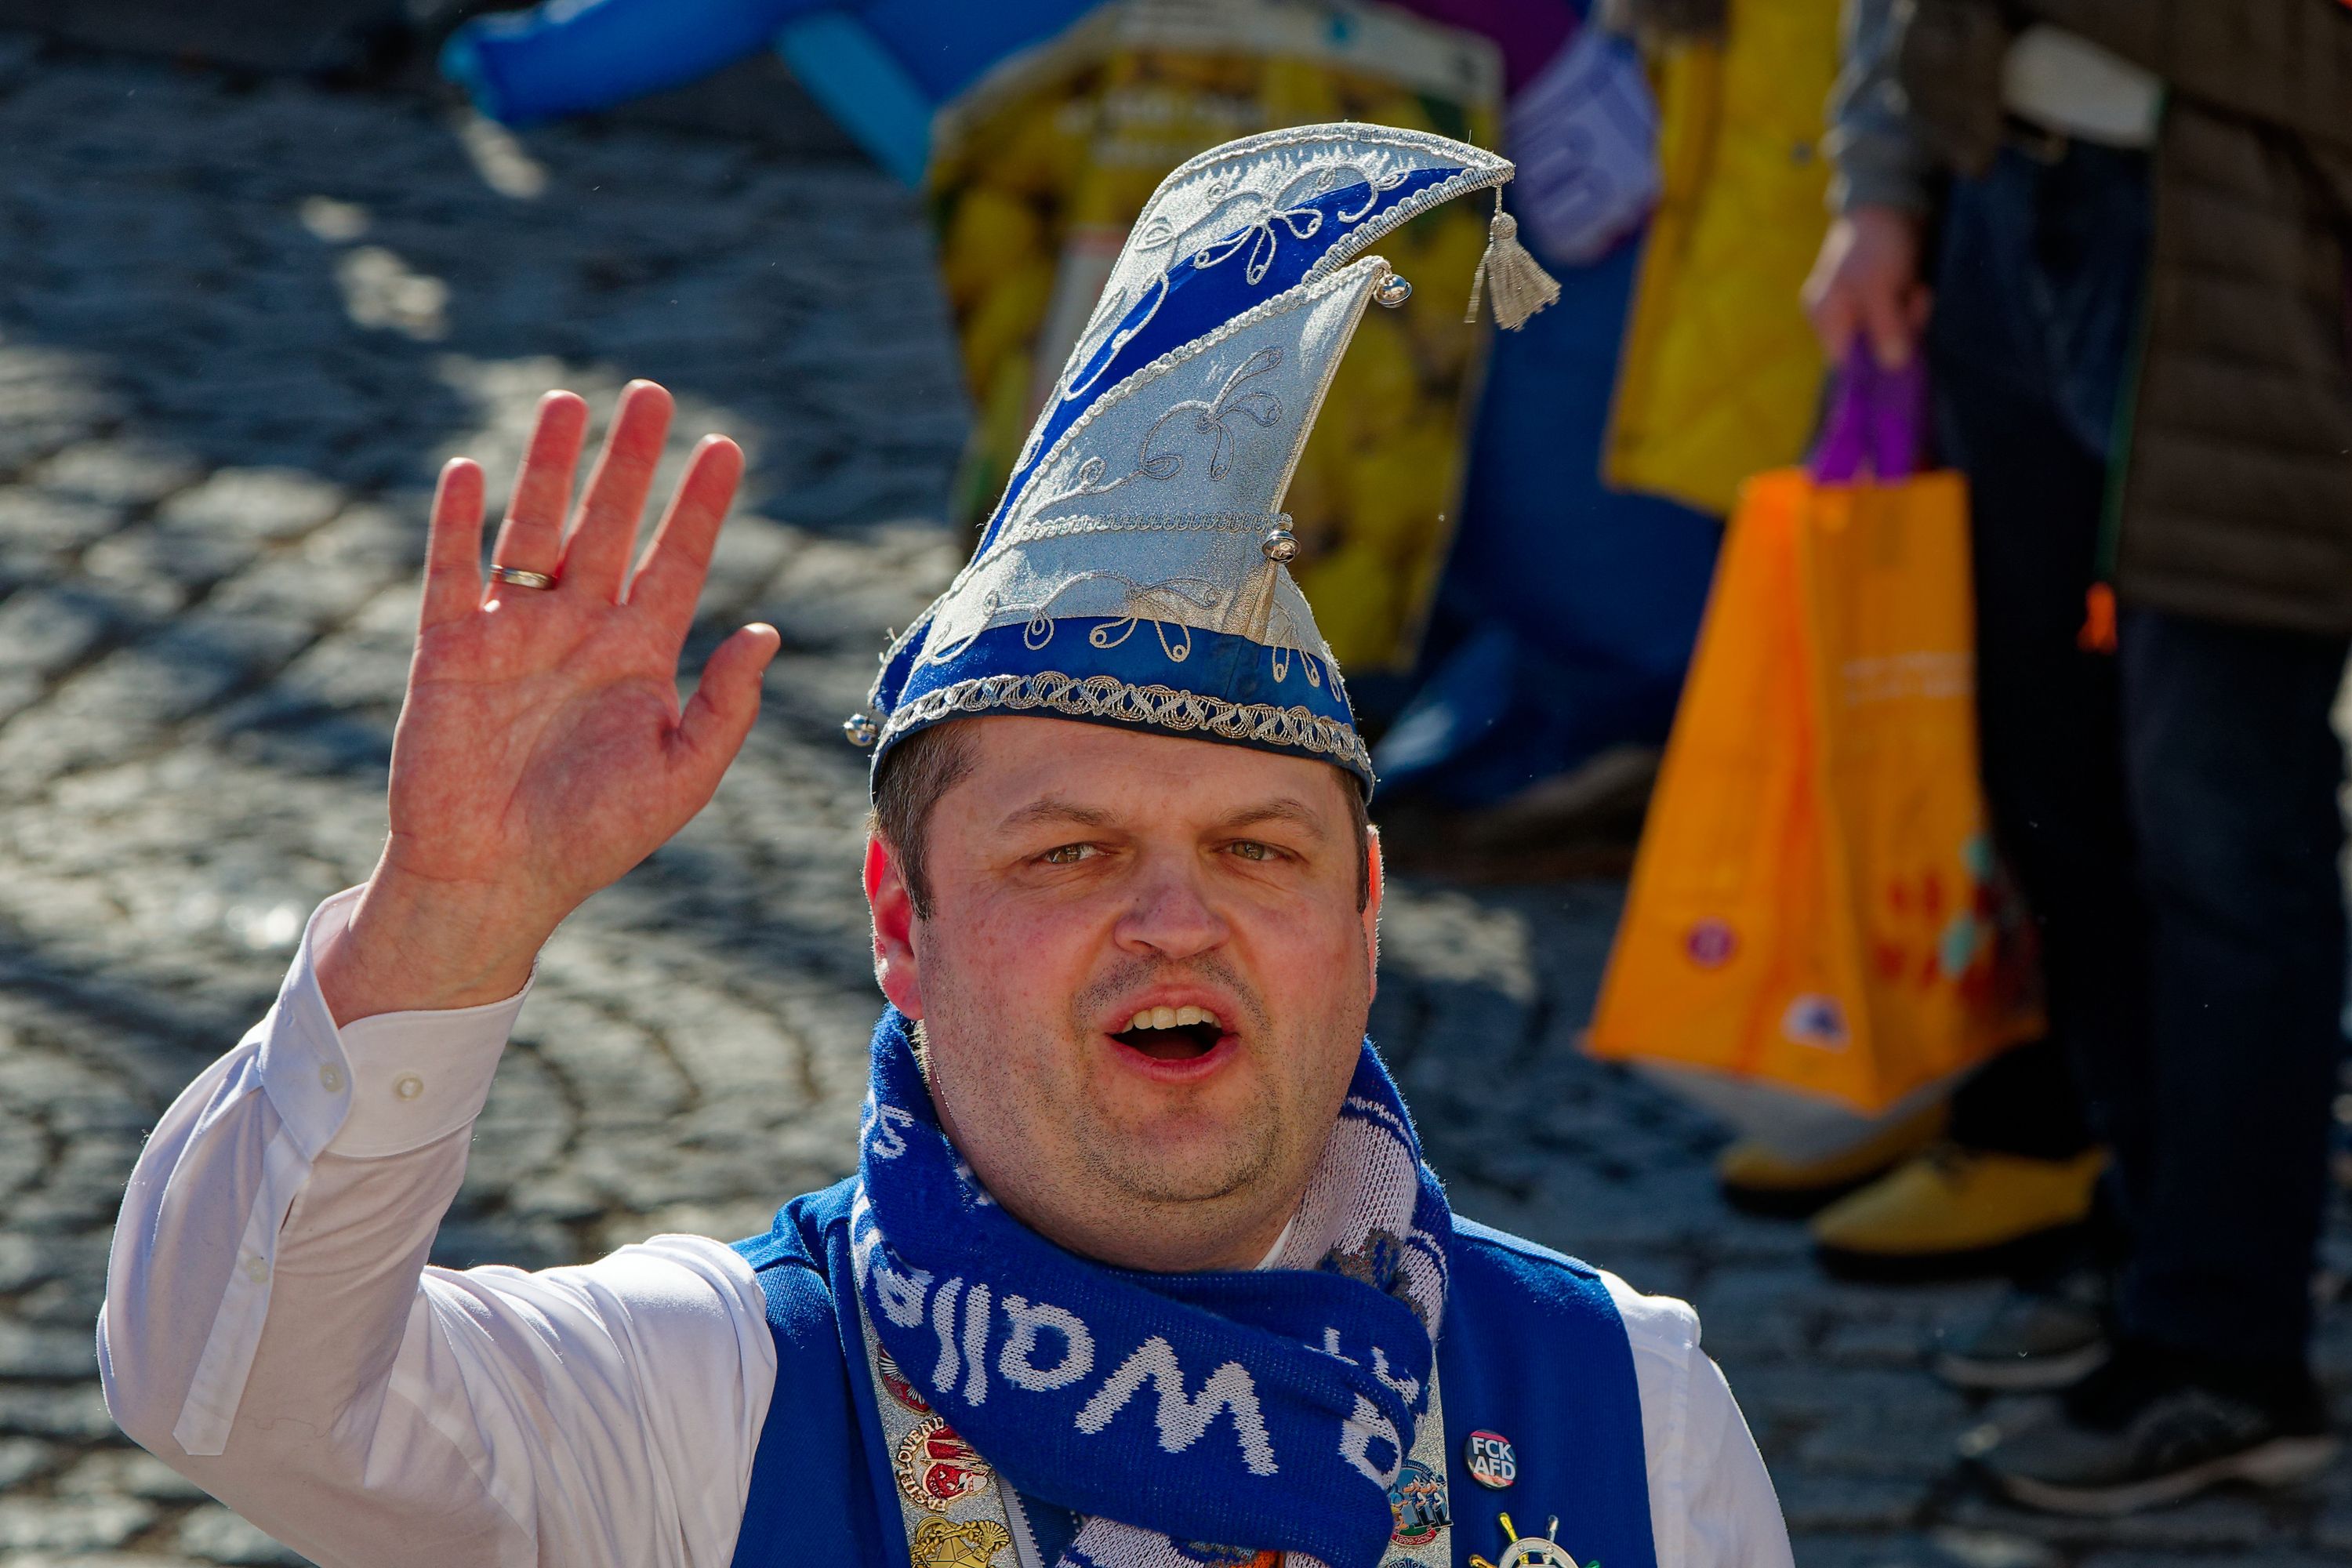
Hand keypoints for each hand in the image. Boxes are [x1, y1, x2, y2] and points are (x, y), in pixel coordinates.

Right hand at [317, 381, 780, 1023]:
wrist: (495, 882)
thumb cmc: (593, 840)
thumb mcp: (680, 777)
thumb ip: (724, 706)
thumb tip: (765, 632)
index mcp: (638, 657)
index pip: (675, 562)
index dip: (699, 507)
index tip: (726, 447)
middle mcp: (578, 632)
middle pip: (609, 526)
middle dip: (630, 462)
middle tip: (652, 394)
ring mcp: (512, 635)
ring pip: (534, 531)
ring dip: (550, 469)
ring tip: (568, 403)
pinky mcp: (448, 651)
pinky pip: (453, 572)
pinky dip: (458, 522)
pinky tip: (472, 471)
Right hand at [1802, 205, 1932, 367]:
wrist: (1892, 201)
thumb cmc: (1876, 244)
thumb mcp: (1880, 289)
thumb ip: (1885, 329)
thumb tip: (1893, 367)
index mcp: (1825, 316)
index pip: (1845, 362)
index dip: (1874, 360)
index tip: (1901, 344)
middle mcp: (1837, 315)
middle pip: (1871, 349)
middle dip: (1898, 329)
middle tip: (1911, 299)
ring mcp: (1859, 306)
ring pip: (1890, 333)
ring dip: (1910, 315)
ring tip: (1913, 288)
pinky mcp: (1880, 297)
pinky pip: (1898, 317)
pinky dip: (1911, 306)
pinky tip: (1914, 285)